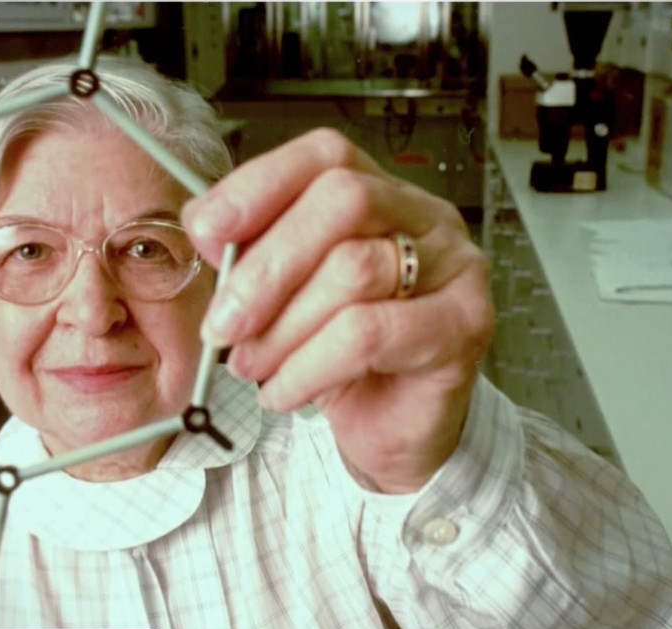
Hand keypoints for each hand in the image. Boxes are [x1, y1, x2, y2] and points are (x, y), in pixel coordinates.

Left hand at [181, 128, 493, 493]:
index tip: (207, 229)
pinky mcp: (464, 326)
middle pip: (343, 201)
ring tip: (251, 365)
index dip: (261, 184)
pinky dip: (308, 367)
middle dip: (267, 266)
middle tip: (223, 323)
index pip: (326, 155)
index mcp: (382, 195)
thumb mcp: (287, 299)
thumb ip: (253, 255)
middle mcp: (426, 219)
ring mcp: (455, 268)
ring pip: (354, 270)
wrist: (394, 429)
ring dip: (282, 328)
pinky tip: (283, 392)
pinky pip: (369, 334)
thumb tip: (207, 228)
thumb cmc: (345, 359)